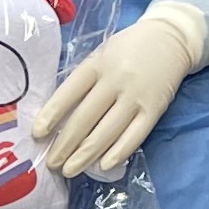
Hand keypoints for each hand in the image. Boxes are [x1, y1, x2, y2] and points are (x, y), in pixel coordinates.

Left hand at [32, 6, 208, 180]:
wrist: (171, 38)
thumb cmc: (128, 49)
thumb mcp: (101, 55)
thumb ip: (84, 80)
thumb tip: (58, 116)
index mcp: (97, 64)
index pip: (69, 92)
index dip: (51, 114)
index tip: (37, 134)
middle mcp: (115, 80)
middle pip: (85, 118)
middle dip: (65, 144)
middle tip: (51, 163)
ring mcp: (136, 96)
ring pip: (107, 131)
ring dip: (86, 154)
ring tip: (69, 170)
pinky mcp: (155, 109)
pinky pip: (135, 136)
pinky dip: (118, 153)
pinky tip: (102, 166)